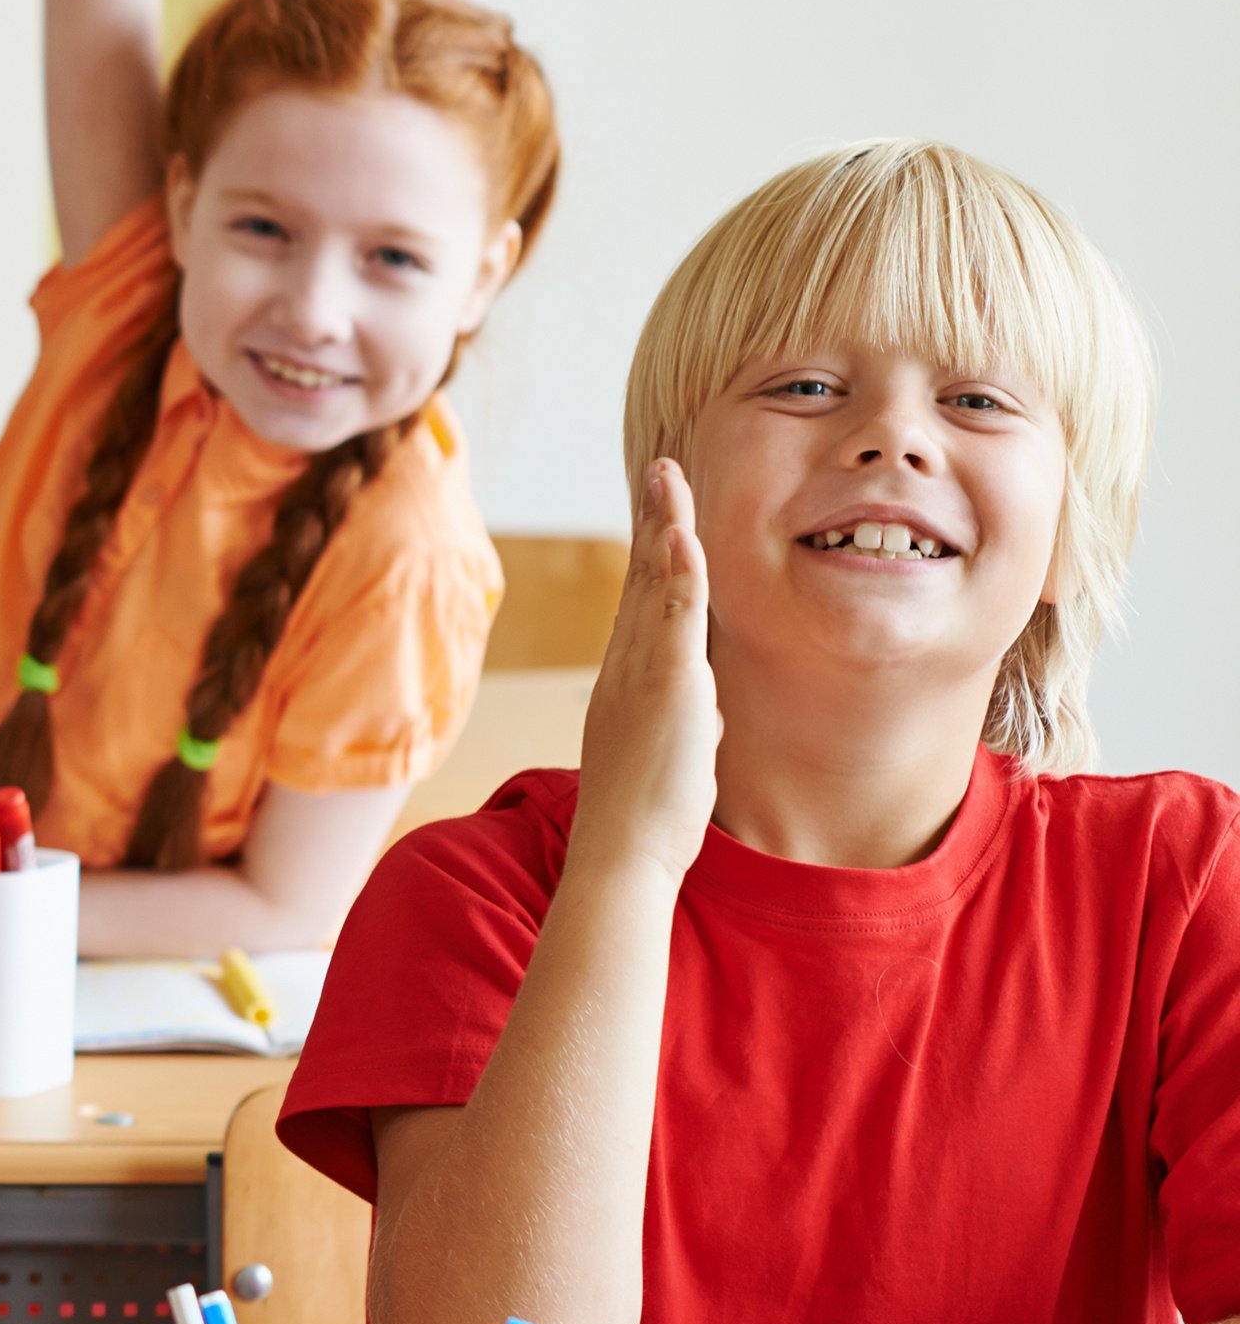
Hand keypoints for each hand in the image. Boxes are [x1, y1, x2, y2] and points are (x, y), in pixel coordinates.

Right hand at [571, 458, 722, 880]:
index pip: (644, 603)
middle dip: (651, 520)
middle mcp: (626, 666)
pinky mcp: (665, 685)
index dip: (653, 554)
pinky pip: (672, 616)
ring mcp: (642, 673)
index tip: (661, 515)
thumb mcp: (669, 754)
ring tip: (667, 475)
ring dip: (660, 524)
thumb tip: (702, 708)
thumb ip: (685, 721)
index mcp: (629, 681)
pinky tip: (681, 533)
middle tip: (659, 469)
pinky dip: (675, 571)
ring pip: (652, 584)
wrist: (621, 854)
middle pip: (641, 578)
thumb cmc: (646, 818)